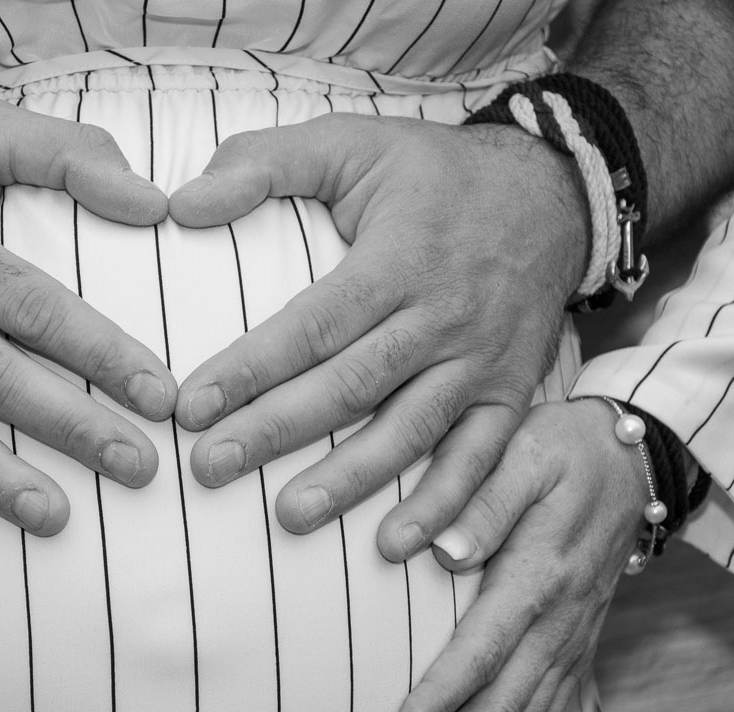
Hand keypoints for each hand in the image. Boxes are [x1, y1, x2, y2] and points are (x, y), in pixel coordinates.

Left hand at [168, 115, 586, 549]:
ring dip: (351, 480)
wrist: (552, 194)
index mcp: (397, 259)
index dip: (252, 367)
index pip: (313, 324)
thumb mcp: (349, 142)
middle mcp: (441, 317)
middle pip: (350, 385)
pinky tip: (398, 546)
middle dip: (276, 431)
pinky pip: (480, 458)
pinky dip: (446, 505)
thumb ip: (264, 164)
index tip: (190, 405)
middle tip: (211, 469)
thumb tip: (180, 203)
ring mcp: (480, 362)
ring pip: (410, 429)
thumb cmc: (432, 172)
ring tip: (290, 517)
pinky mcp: (509, 393)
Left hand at [383, 398, 644, 711]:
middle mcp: (558, 622)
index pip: (482, 652)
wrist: (629, 458)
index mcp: (538, 576)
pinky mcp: (572, 650)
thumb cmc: (558, 449)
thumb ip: (480, 502)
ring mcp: (570, 642)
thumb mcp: (519, 454)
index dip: (440, 702)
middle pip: (502, 711)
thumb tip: (439, 551)